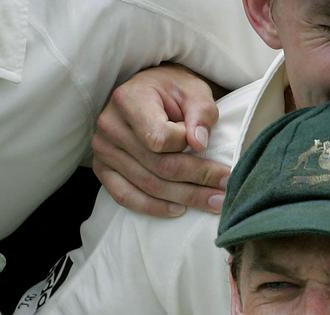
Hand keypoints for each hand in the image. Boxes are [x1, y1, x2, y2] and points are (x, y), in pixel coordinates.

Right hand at [93, 63, 229, 217]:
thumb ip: (200, 112)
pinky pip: (125, 197)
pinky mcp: (102, 169)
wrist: (148, 92)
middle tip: (227, 188)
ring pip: (147, 186)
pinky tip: (179, 210)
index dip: (185, 146)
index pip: (159, 138)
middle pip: (158, 166)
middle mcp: (109, 126)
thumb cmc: (173, 90)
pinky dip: (153, 208)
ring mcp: (102, 150)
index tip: (204, 144)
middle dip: (198, 180)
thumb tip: (199, 143)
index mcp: (128, 100)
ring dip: (185, 198)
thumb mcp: (193, 90)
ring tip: (215, 202)